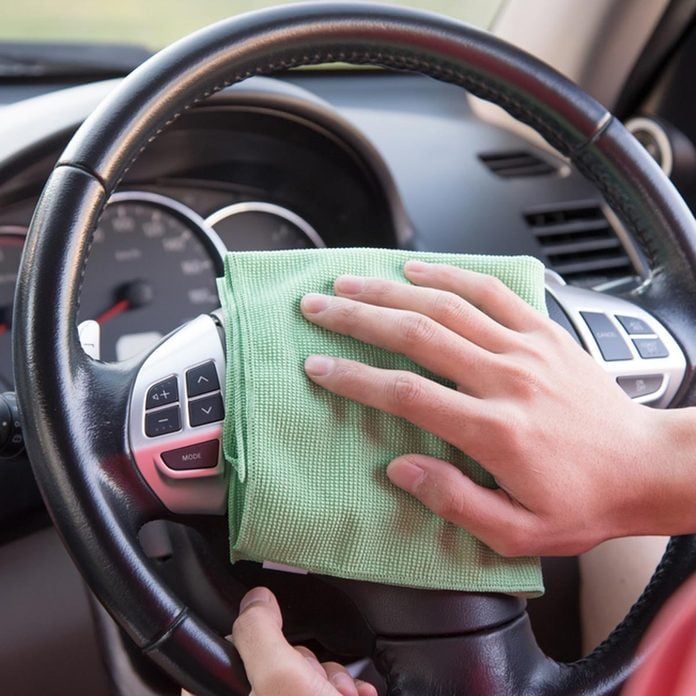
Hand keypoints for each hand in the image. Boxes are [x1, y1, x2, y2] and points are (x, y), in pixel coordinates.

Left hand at [231, 587, 377, 695]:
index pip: (245, 643)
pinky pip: (331, 688)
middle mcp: (261, 695)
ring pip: (312, 673)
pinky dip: (349, 689)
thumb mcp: (280, 678)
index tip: (289, 646)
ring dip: (335, 679)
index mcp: (236, 691)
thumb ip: (260, 632)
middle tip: (323, 686)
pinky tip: (356, 695)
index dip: (272, 639)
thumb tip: (256, 598)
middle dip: (315, 665)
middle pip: (287, 658)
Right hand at [300, 260, 695, 555]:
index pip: (406, 394)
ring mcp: (526, 349)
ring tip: (351, 282)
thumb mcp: (518, 531)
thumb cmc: (583, 502)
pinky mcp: (544, 333)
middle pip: (416, 336)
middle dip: (358, 319)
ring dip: (392, 291)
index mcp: (494, 430)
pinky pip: (492, 293)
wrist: (645, 467)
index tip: (319, 367)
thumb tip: (400, 469)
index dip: (355, 379)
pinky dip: (451, 276)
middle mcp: (506, 379)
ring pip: (447, 307)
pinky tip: (419, 269)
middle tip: (318, 307)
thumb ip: (455, 501)